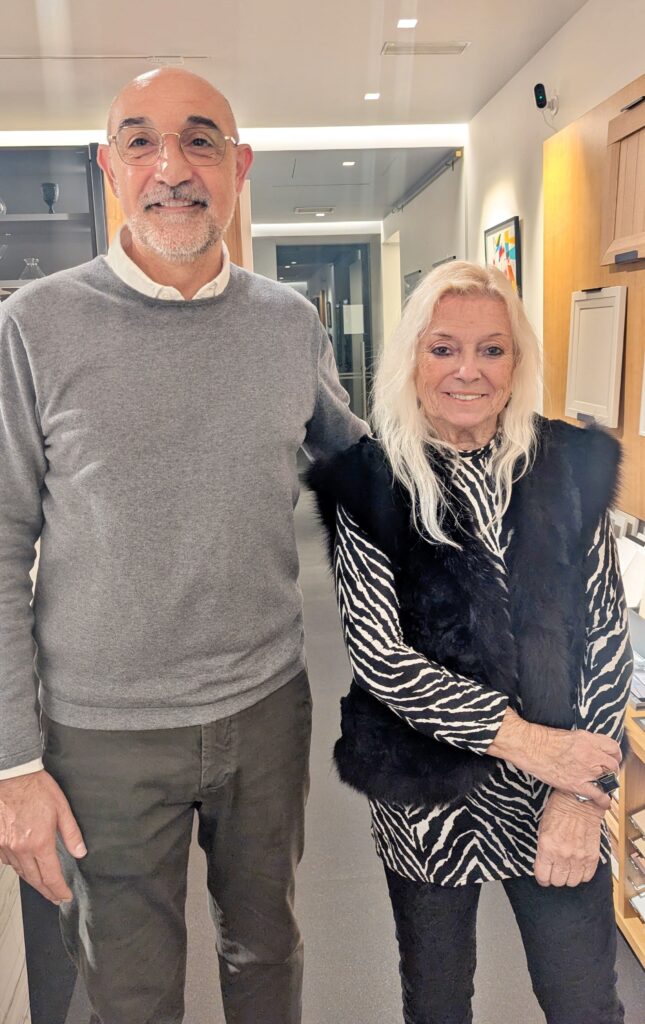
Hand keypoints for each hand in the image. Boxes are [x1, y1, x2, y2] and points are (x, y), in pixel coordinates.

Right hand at [0, 770, 85, 903]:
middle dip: (47, 891)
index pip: (51, 876)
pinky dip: (17, 866)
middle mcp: (20, 849)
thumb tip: (80, 852)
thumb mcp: (61, 808)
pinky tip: (24, 865)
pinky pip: (7, 861)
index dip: (59, 890)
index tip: (65, 896)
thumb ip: (71, 833)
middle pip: (34, 879)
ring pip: (20, 872)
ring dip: (32, 880)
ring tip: (43, 885)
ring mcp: (5, 846)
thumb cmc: (35, 787)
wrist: (11, 775)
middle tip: (55, 897)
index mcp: (39, 842)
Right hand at [488, 708, 620, 808]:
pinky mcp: (576, 784)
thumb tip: (591, 750)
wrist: (529, 746)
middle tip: (607, 774)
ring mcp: (584, 769)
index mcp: (588, 739)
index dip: (614, 755)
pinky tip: (603, 802)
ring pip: (608, 779)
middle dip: (611, 770)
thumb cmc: (542, 739)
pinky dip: (603, 799)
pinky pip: (598, 794)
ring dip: (607, 783)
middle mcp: (590, 754)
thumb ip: (584, 743)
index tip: (612, 759)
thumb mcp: (569, 735)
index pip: (612, 747)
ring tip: (603, 785)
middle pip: (612, 764)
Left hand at [534, 790, 602, 886]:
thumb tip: (544, 864)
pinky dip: (583, 874)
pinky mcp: (592, 856)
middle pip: (558, 882)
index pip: (542, 876)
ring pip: (572, 882)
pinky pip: (587, 876)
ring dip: (569, 876)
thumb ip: (543, 848)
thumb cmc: (559, 809)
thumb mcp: (543, 828)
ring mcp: (578, 857)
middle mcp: (562, 855)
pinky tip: (579, 866)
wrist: (580, 801)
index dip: (542, 878)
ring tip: (568, 868)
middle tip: (556, 870)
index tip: (544, 876)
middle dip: (555, 877)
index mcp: (547, 847)